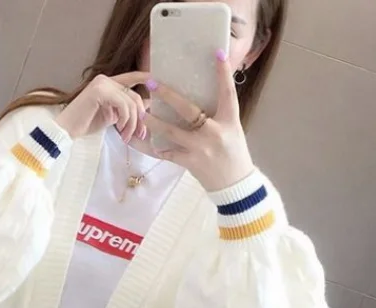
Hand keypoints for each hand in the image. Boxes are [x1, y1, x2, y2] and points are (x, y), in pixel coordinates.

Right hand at [56, 72, 150, 143]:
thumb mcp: (111, 117)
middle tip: (139, 135)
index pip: (131, 78)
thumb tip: (147, 107)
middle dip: (140, 118)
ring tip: (125, 136)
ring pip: (130, 102)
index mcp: (108, 83)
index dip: (145, 78)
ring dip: (132, 123)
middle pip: (135, 96)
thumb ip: (126, 110)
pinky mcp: (99, 90)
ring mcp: (102, 83)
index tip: (157, 82)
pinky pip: (122, 104)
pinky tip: (119, 128)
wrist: (66, 130)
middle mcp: (106, 79)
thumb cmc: (86, 124)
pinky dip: (124, 119)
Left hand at [144, 52, 254, 191]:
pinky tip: (142, 140)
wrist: (235, 185)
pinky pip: (168, 153)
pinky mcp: (190, 163)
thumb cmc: (234, 154)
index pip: (227, 92)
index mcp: (229, 121)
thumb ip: (219, 113)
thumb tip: (205, 92)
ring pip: (172, 132)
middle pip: (189, 110)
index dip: (223, 73)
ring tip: (141, 112)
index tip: (217, 54)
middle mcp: (214, 132)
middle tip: (152, 83)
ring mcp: (201, 148)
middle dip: (169, 96)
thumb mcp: (233, 129)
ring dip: (154, 122)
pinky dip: (155, 147)